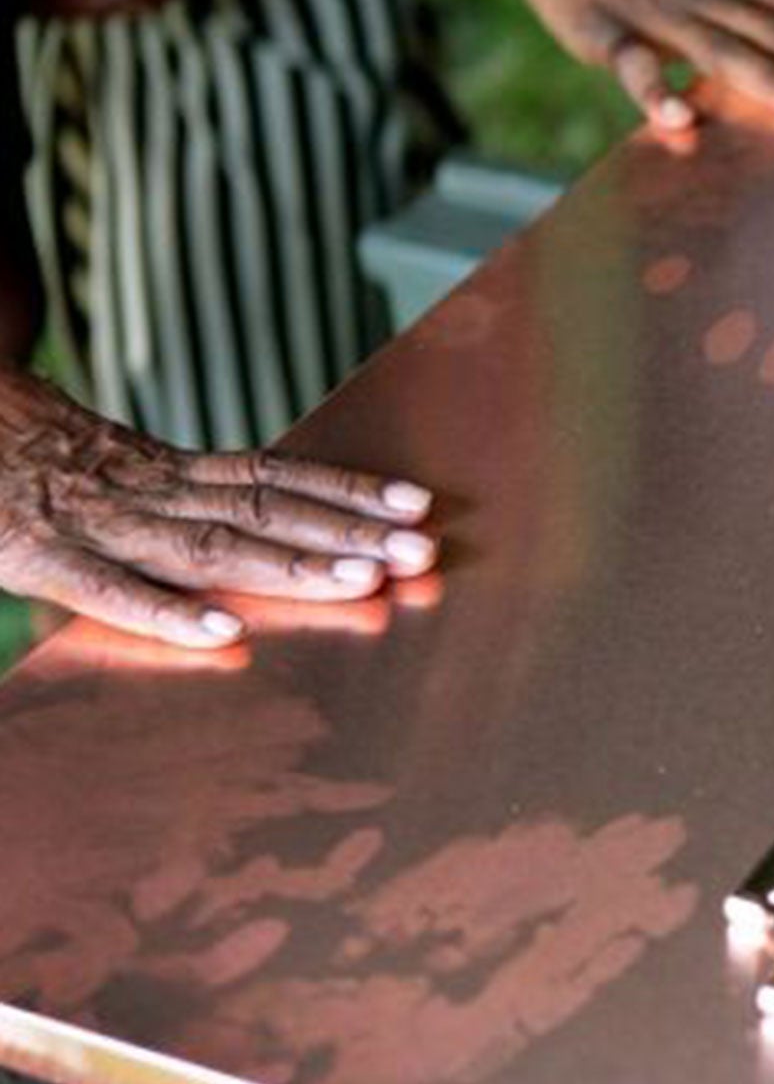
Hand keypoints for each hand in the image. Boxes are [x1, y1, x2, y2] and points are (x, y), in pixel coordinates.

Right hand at [0, 369, 439, 647]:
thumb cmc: (20, 450)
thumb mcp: (111, 465)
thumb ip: (180, 492)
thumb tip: (266, 516)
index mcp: (166, 469)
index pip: (275, 475)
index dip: (349, 487)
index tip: (418, 502)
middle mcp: (147, 490)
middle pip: (265, 511)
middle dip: (349, 532)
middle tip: (423, 551)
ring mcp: (95, 523)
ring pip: (210, 546)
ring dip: (291, 564)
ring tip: (364, 580)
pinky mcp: (34, 555)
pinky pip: (107, 589)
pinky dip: (165, 611)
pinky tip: (224, 634)